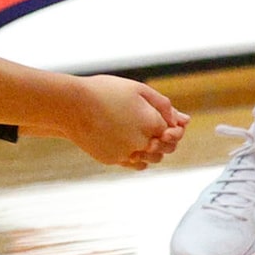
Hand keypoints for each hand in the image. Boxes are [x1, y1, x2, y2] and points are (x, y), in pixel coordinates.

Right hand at [65, 76, 188, 168]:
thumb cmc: (103, 92)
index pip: (175, 132)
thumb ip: (164, 106)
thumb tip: (184, 120)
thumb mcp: (138, 89)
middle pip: (166, 148)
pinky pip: (134, 164)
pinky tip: (128, 143)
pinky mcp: (113, 160)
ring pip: (152, 159)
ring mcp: (127, 153)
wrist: (70, 105)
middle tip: (148, 125)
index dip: (173, 126)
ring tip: (136, 133)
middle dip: (163, 138)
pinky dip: (136, 156)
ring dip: (151, 149)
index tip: (164, 120)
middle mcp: (143, 142)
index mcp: (152, 123)